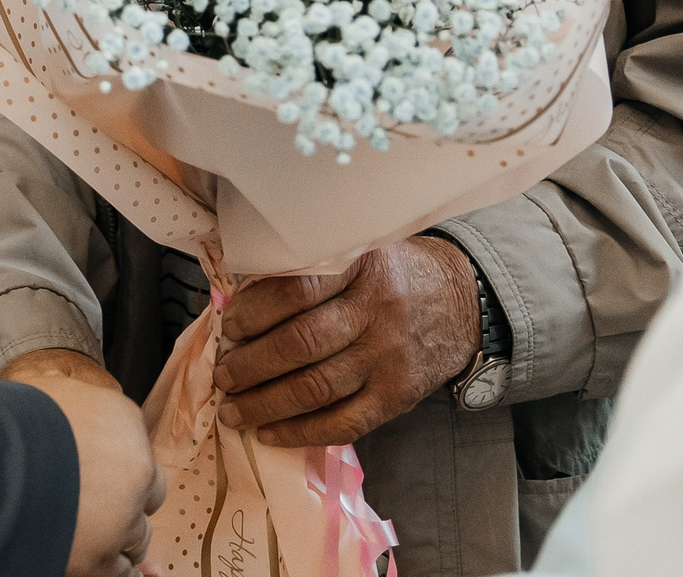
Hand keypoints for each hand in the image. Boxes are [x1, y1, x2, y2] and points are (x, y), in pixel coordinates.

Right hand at [3, 352, 163, 576]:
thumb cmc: (7, 425)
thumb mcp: (46, 394)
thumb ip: (71, 405)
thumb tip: (61, 401)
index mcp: (123, 419)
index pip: (136, 446)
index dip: (115, 463)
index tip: (97, 471)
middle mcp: (136, 467)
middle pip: (151, 490)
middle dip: (129, 499)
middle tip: (97, 503)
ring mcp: (124, 515)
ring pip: (139, 534)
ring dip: (117, 534)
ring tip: (83, 531)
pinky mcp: (104, 557)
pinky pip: (122, 571)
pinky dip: (108, 567)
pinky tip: (87, 557)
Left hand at [213, 237, 480, 445]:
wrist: (459, 302)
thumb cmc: (390, 273)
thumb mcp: (358, 249)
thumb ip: (310, 268)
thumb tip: (239, 297)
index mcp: (359, 266)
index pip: (297, 289)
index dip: (255, 311)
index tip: (230, 326)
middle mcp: (375, 312)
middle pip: (302, 344)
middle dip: (252, 365)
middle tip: (223, 374)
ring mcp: (388, 358)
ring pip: (316, 389)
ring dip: (265, 404)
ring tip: (233, 410)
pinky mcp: (397, 396)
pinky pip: (343, 423)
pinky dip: (300, 433)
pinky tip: (269, 433)